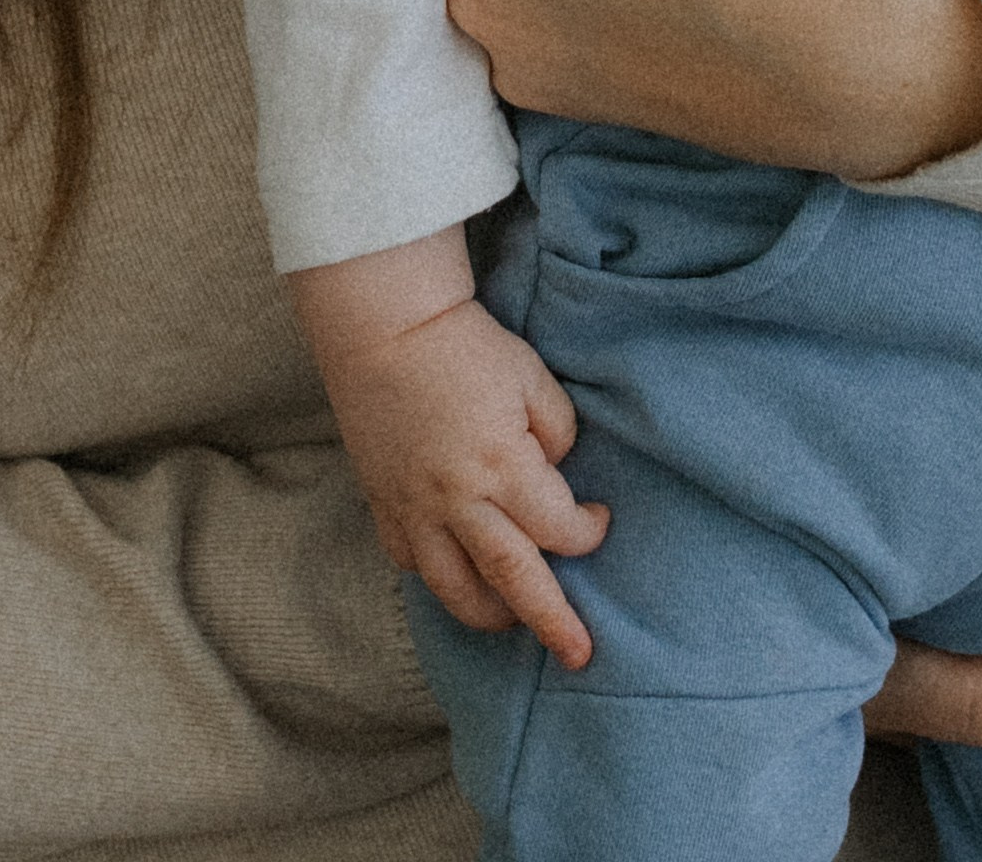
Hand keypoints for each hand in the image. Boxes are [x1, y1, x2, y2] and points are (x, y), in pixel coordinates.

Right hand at [321, 294, 609, 669]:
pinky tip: (459, 573)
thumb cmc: (464, 344)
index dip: (588, 531)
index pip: (559, 527)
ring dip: (492, 615)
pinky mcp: (383, 504)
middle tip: (580, 656)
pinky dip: (438, 578)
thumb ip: (557, 431)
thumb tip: (558, 474)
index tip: (599, 519)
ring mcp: (415, 509)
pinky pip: (411, 564)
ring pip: (455, 590)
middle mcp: (458, 500)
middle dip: (553, 622)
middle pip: (514, 581)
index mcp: (502, 466)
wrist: (382, 326)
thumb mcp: (530, 376)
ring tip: (516, 623)